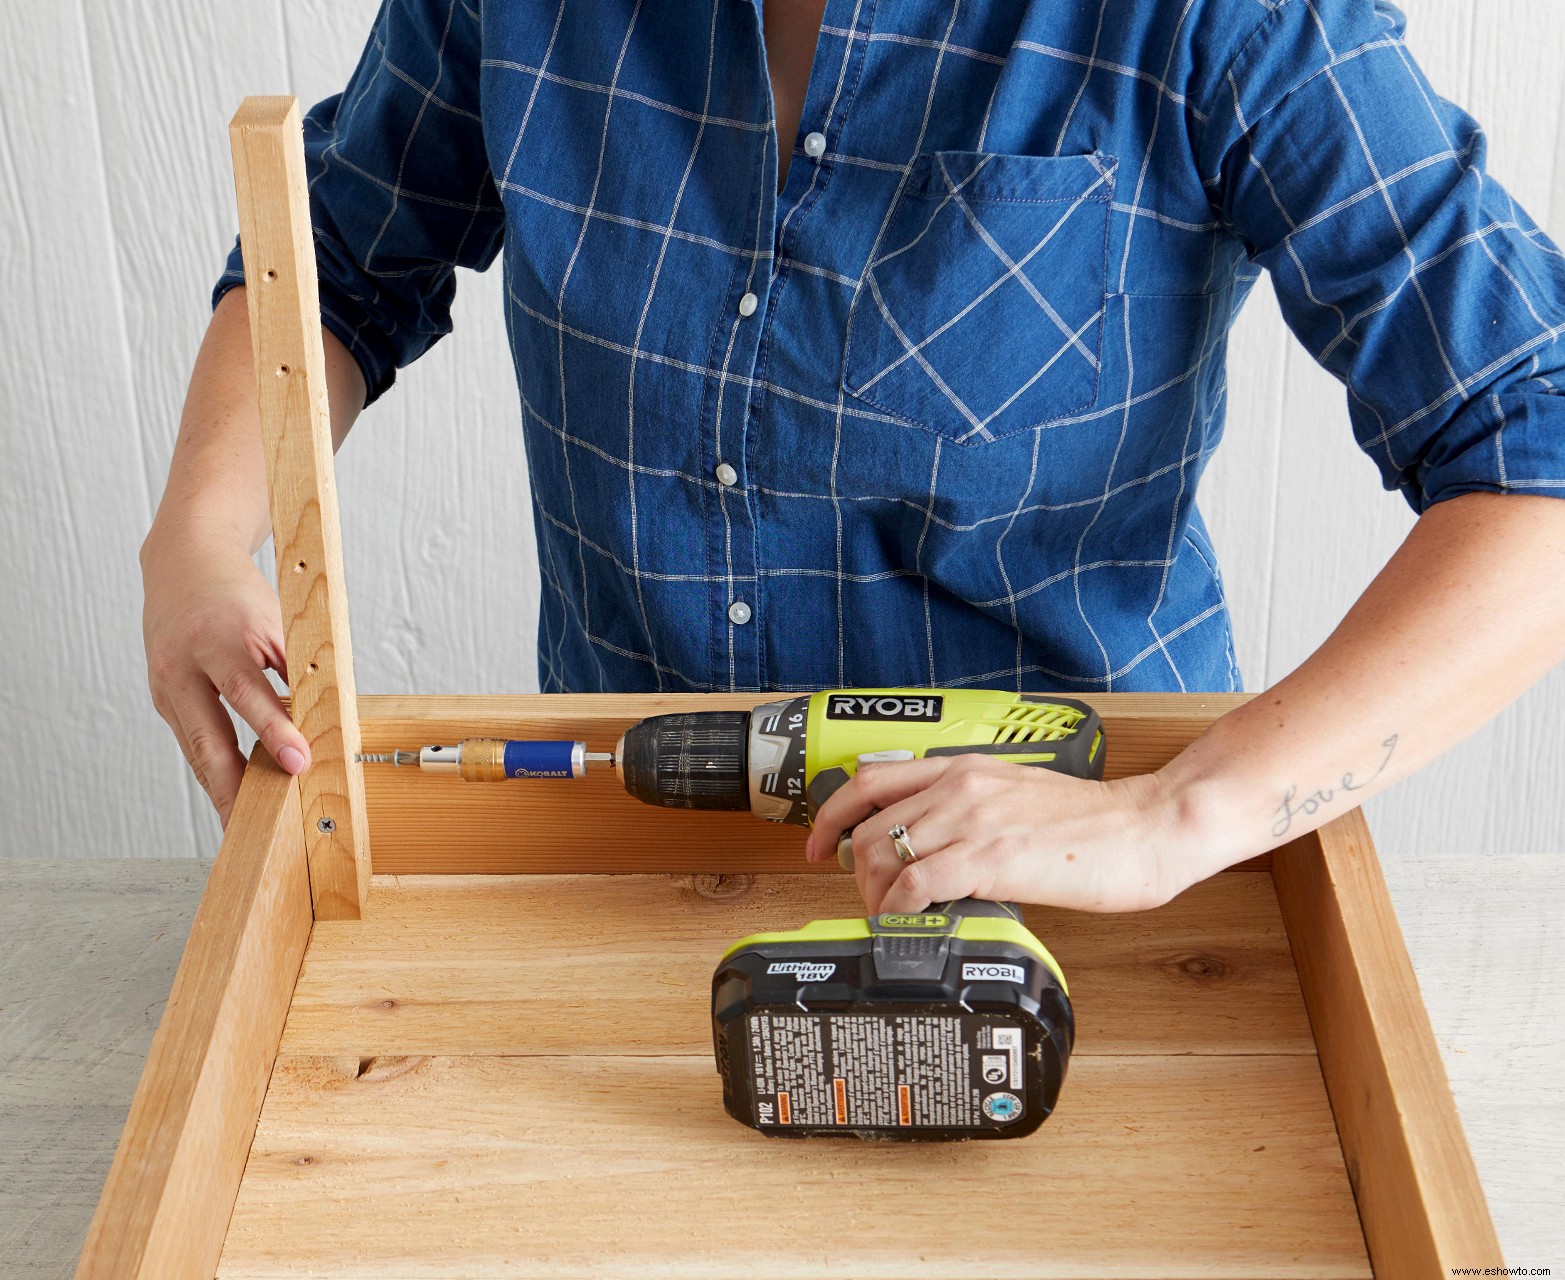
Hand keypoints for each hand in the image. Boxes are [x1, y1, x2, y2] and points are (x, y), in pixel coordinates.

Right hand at [141, 517, 308, 824]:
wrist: (183, 565)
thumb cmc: (238, 595)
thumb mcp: (275, 620)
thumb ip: (297, 667)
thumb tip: (326, 716)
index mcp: (218, 639)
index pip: (248, 693)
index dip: (275, 731)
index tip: (299, 763)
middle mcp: (184, 666)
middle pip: (208, 738)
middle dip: (234, 787)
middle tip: (256, 827)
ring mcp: (167, 687)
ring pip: (195, 751)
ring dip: (220, 792)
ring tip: (243, 831)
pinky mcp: (163, 700)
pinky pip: (191, 743)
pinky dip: (212, 772)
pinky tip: (231, 799)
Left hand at [802, 755, 1209, 915]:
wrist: (1145, 829)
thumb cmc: (1091, 824)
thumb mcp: (1016, 795)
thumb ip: (969, 807)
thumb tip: (930, 845)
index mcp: (964, 767)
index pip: (870, 779)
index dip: (831, 816)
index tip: (818, 845)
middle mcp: (960, 786)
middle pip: (868, 826)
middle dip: (853, 871)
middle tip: (868, 901)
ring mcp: (974, 820)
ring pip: (882, 855)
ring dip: (873, 896)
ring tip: (890, 918)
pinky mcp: (991, 858)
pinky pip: (916, 884)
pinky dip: (899, 909)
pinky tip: (910, 922)